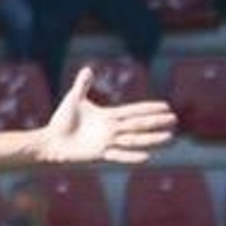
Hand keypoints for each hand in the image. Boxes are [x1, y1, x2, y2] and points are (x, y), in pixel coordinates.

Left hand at [37, 67, 176, 165]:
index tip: (166, 106)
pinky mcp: (100, 154)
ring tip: (170, 138)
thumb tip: (88, 68)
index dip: (149, 108)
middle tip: (175, 120)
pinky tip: (147, 157)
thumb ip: (83, 85)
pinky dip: (132, 156)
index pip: (134, 110)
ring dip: (152, 139)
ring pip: (135, 139)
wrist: (50, 141)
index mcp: (108, 116)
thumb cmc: (60, 121)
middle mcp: (112, 129)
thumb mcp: (73, 99)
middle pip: (139, 124)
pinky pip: (119, 155)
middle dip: (157, 122)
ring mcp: (107, 142)